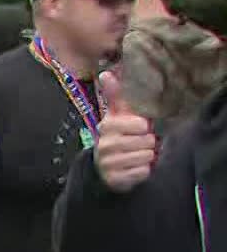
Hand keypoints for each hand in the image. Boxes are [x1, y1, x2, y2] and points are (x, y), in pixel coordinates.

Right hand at [94, 70, 155, 191]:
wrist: (104, 168)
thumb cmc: (117, 137)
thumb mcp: (116, 116)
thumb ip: (114, 95)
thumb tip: (105, 72)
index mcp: (107, 126)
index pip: (141, 125)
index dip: (144, 127)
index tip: (138, 129)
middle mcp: (105, 145)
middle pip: (147, 142)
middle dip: (147, 144)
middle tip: (139, 145)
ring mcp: (108, 163)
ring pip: (146, 157)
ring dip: (147, 158)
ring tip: (138, 156)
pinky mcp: (115, 179)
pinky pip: (143, 172)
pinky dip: (144, 171)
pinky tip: (135, 168)